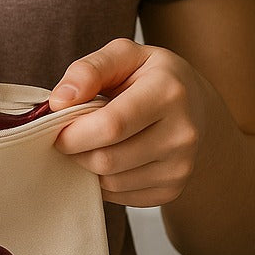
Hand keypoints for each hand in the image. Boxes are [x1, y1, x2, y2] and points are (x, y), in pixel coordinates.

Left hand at [49, 38, 210, 207]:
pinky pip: (120, 197)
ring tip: (94, 145)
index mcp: (168, 92)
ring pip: (111, 183)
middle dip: (77, 152)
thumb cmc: (151, 78)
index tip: (58, 130)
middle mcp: (182, 133)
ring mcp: (180, 167)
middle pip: (107, 160)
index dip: (74, 133)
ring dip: (89, 167)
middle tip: (71, 138)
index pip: (110, 126)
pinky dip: (105, 182)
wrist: (196, 108)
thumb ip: (88, 70)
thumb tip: (59, 101)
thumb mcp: (123, 56)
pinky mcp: (172, 191)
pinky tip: (112, 159)